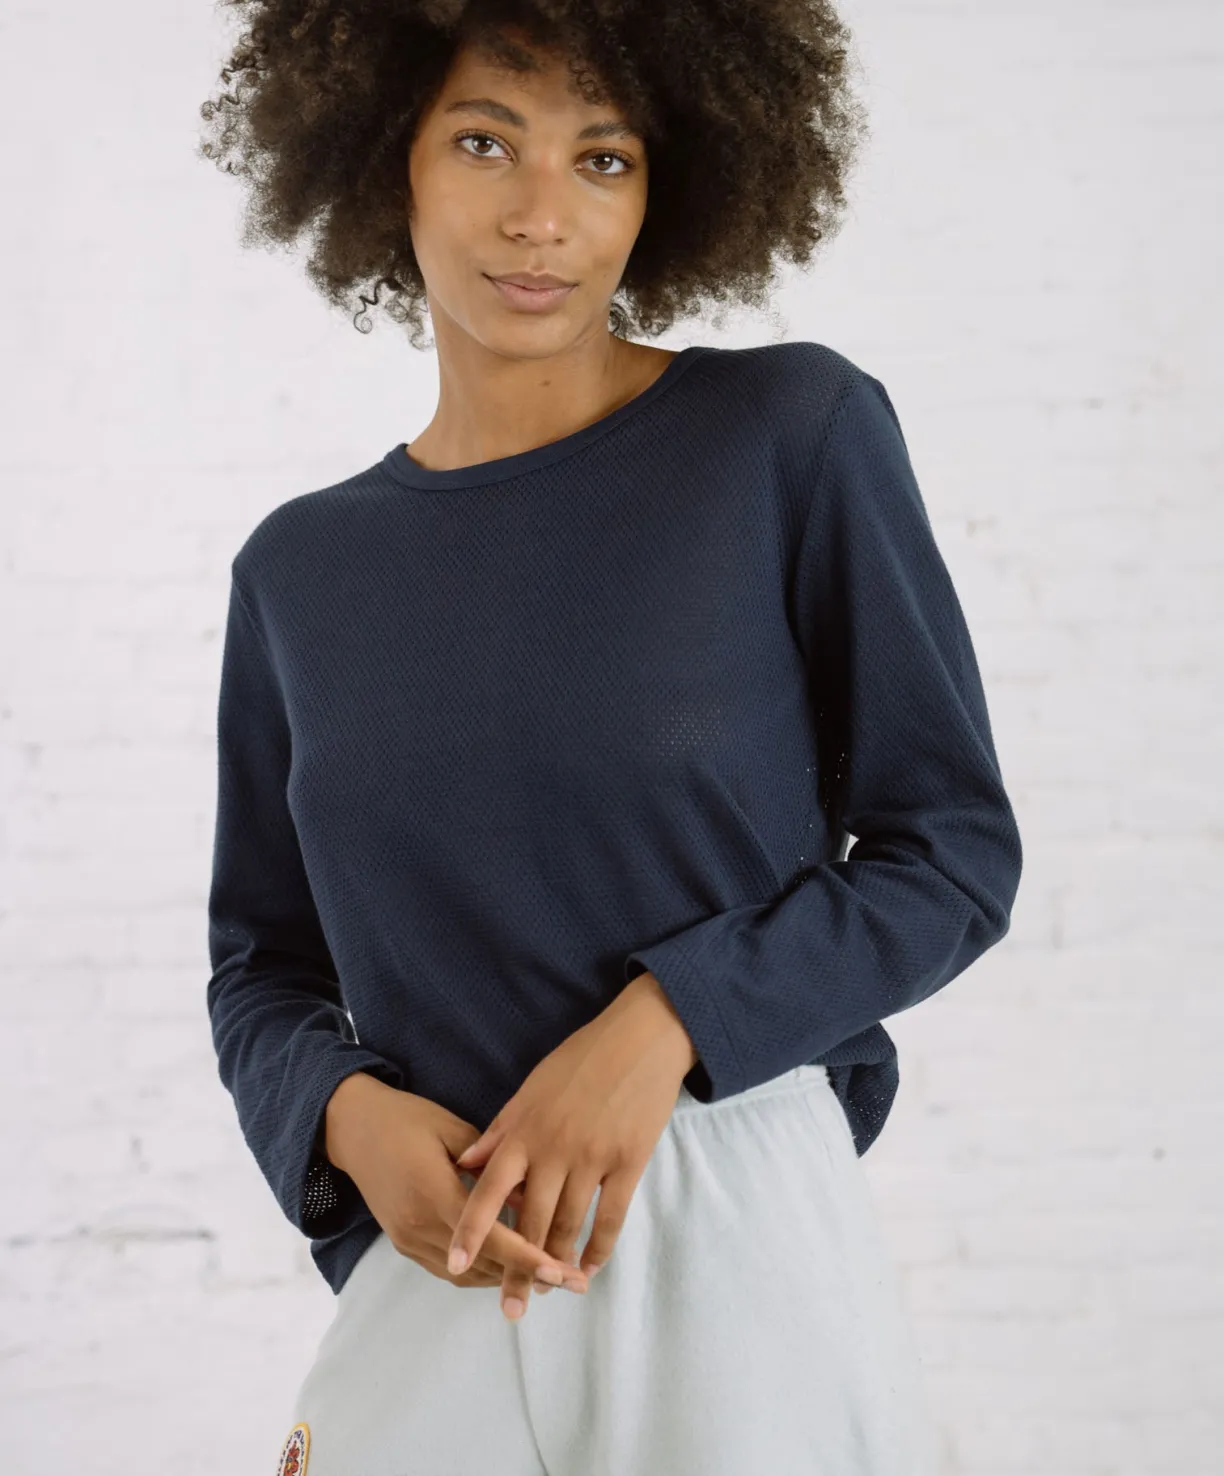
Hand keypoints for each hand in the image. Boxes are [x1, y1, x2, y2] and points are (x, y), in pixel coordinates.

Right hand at [321, 1071, 589, 1294]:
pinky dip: (482, 1272)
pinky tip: (508, 1264)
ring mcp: (409, 1240)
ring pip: (467, 1276)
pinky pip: (449, 1271)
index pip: (492, 1238)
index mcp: (435, 1193)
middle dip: (528, 1277)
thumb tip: (531, 1192)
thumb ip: (491, 1163)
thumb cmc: (407, 1119)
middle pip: (483, 1266)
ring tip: (549, 1277)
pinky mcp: (404, 1244)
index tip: (563, 1271)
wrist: (352, 1128)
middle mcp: (420, 1226)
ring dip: (506, 1278)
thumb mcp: (452, 1129)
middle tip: (571, 1281)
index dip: (530, 1257)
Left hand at [447, 972, 697, 1319]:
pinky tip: (589, 1268)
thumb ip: (500, 1131)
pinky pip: (611, 1217)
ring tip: (549, 1292)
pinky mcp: (629, 1162)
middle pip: (530, 1222)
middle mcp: (554, 1149)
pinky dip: (599, 1248)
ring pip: (569, 1225)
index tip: (453, 1264)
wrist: (640, 1039)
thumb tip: (467, 1165)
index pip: (489, 1190)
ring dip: (558, 1264)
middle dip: (518, 1268)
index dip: (471, 1229)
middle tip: (510, 1306)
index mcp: (525, 1130)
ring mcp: (593, 1158)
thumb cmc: (581, 1059)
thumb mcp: (532, 1087)